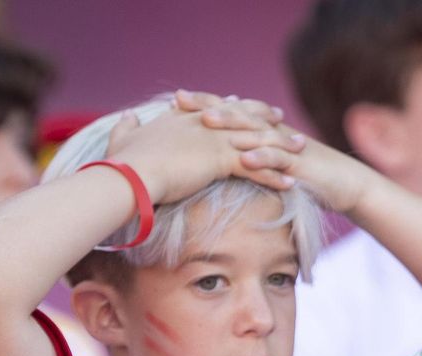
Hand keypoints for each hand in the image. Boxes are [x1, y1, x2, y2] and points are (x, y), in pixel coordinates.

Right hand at [102, 100, 299, 202]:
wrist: (130, 175)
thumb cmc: (124, 163)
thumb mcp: (122, 140)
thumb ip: (125, 128)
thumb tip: (126, 118)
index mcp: (182, 118)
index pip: (214, 109)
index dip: (232, 107)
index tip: (244, 105)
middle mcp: (203, 124)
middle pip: (241, 118)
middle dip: (264, 119)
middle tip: (283, 120)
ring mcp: (213, 140)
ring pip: (255, 141)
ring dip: (280, 147)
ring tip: (300, 152)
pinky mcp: (220, 160)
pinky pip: (255, 167)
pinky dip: (274, 176)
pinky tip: (290, 183)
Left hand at [173, 89, 377, 207]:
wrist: (343, 184)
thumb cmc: (304, 176)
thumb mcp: (271, 165)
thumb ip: (247, 159)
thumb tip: (219, 161)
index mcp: (262, 132)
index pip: (230, 112)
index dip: (204, 104)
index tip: (176, 99)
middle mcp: (272, 132)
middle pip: (237, 114)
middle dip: (209, 106)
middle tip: (182, 100)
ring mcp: (285, 147)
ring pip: (255, 132)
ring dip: (231, 125)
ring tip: (206, 122)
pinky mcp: (299, 166)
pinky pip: (279, 160)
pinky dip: (262, 158)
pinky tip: (244, 158)